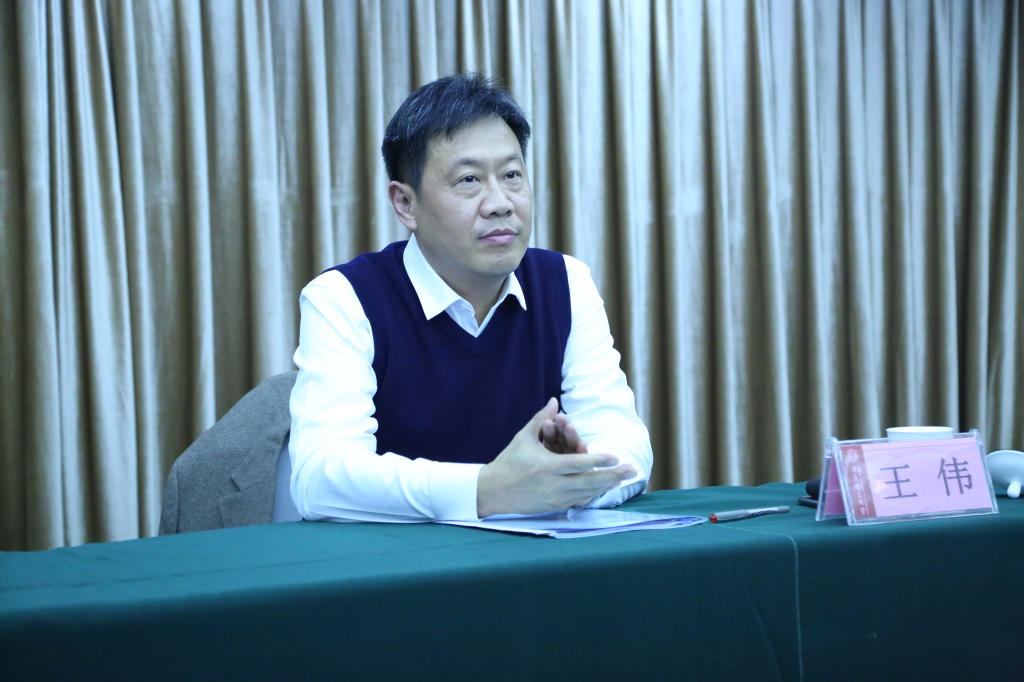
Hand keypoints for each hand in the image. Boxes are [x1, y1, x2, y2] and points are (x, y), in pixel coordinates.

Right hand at [476, 398, 636, 517]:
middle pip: (588, 482)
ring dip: (605, 486)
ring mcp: (555, 498)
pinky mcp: (553, 506)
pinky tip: (603, 489)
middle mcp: (553, 484)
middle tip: (631, 471)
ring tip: (622, 480)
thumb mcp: (523, 438)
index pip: (577, 464)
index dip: (597, 461)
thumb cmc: (508, 462)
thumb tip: (554, 401)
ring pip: (586, 494)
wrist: (492, 492)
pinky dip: (591, 495)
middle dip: (612, 477)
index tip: (615, 457)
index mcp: (546, 466)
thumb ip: (541, 419)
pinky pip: (578, 501)